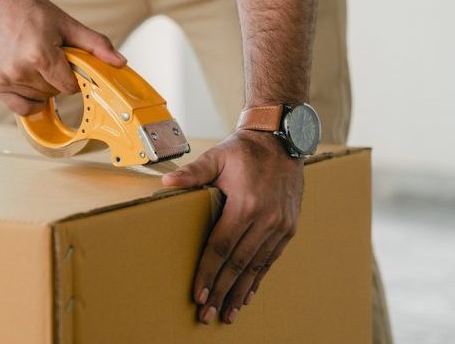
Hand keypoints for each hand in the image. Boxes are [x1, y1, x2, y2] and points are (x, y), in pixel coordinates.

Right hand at [0, 0, 125, 115]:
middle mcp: (19, 69)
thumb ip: (96, 45)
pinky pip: (20, 108)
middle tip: (47, 58)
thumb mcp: (67, 25)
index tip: (66, 64)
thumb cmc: (29, 13)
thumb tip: (119, 62)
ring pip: (39, 99)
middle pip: (54, 93)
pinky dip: (28, 99)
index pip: (69, 87)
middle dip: (56, 79)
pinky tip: (27, 81)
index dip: (72, 78)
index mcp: (39, 54)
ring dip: (41, 87)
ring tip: (33, 63)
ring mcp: (4, 79)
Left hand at [162, 130, 303, 324]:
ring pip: (256, 267)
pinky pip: (270, 260)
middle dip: (220, 291)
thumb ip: (193, 172)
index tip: (197, 294)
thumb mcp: (217, 157)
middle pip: (238, 264)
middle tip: (207, 314)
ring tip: (226, 313)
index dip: (208, 273)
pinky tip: (247, 295)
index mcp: (246, 204)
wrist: (281, 139)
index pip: (221, 248)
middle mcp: (266, 219)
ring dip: (239, 292)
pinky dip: (258, 279)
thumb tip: (166, 184)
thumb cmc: (244, 149)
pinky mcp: (288, 228)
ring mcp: (280, 225)